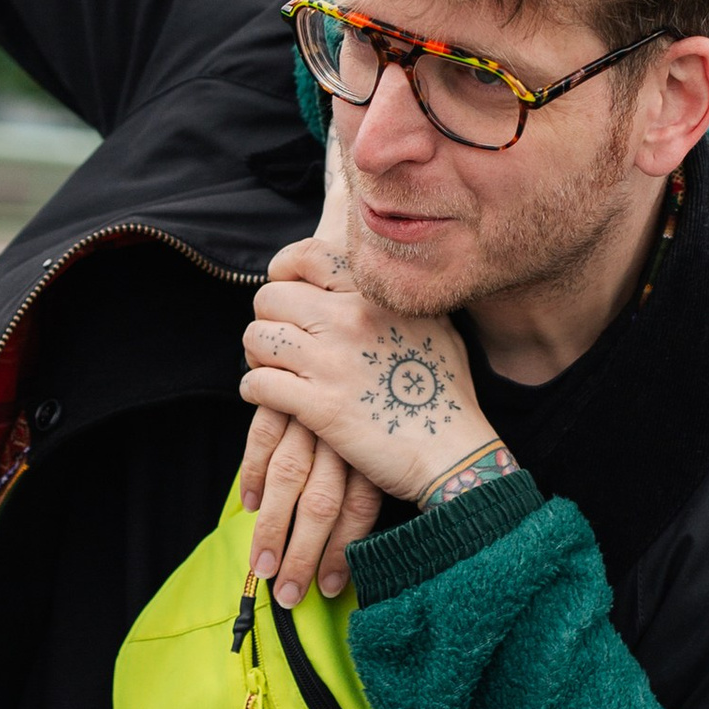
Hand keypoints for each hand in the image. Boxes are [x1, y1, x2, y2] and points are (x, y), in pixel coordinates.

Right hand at [240, 405, 383, 609]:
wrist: (361, 338)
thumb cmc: (381, 405)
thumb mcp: (388, 439)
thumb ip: (372, 479)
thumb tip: (358, 539)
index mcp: (374, 450)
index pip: (359, 509)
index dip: (343, 552)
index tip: (330, 589)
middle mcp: (345, 435)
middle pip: (321, 503)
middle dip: (301, 554)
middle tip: (287, 594)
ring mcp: (313, 415)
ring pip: (288, 476)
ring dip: (272, 527)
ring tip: (263, 567)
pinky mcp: (285, 397)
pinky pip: (264, 438)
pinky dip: (253, 474)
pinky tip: (251, 507)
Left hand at [241, 255, 488, 504]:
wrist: (454, 453)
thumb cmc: (448, 393)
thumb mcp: (436, 326)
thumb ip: (401, 298)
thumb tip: (376, 281)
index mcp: (376, 296)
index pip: (307, 255)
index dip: (283, 270)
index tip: (286, 290)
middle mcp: (350, 319)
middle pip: (270, 297)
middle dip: (268, 320)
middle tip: (281, 343)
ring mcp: (332, 362)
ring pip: (256, 337)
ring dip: (258, 356)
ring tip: (275, 370)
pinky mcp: (318, 405)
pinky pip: (257, 382)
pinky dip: (254, 390)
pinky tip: (270, 398)